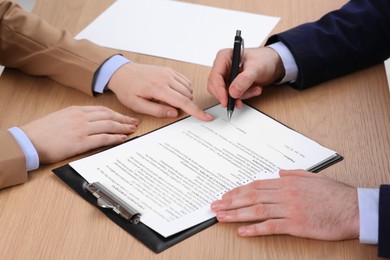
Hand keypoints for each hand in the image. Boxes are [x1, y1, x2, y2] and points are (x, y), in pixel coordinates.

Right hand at [21, 106, 138, 163]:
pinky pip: (103, 139)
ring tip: (132, 130)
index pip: (102, 110)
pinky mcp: (80, 142)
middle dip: (123, 119)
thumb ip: (76, 118)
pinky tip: (122, 139)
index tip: (125, 117)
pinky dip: (115, 138)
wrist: (28, 141)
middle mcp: (81, 117)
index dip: (116, 113)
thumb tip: (90, 122)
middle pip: (108, 116)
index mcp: (76, 110)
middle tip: (134, 122)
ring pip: (108, 125)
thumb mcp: (60, 117)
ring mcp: (81, 129)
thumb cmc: (41, 131)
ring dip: (123, 128)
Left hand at [107, 63, 212, 120]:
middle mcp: (166, 78)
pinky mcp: (169, 70)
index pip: (183, 102)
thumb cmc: (127, 89)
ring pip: (188, 88)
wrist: (121, 72)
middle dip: (184, 105)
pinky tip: (171, 92)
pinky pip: (185, 81)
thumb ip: (157, 111)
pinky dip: (183, 89)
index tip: (207, 117)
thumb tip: (174, 113)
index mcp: (158, 88)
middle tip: (167, 107)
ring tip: (166, 99)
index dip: (196, 111)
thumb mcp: (137, 105)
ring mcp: (169, 72)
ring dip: (184, 97)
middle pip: (188, 95)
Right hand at [207, 47, 284, 108]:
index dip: (219, 90)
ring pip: (225, 93)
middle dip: (229, 96)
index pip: (215, 76)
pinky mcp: (231, 83)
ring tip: (255, 90)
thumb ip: (245, 79)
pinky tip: (253, 90)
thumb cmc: (265, 59)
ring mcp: (226, 75)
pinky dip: (243, 96)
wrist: (273, 63)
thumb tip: (233, 92)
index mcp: (224, 57)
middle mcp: (223, 66)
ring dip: (240, 96)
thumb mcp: (256, 68)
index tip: (226, 101)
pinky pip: (232, 95)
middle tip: (239, 101)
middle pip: (216, 87)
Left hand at [210, 169, 358, 240]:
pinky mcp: (296, 225)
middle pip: (252, 197)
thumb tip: (279, 172)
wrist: (353, 209)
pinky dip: (254, 229)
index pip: (256, 186)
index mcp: (287, 182)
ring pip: (256, 210)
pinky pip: (271, 226)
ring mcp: (289, 209)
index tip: (226, 195)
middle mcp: (285, 194)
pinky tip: (242, 231)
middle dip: (230, 201)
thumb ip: (294, 174)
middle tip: (215, 206)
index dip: (238, 191)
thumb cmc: (334, 194)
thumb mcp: (312, 177)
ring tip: (221, 217)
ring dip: (236, 214)